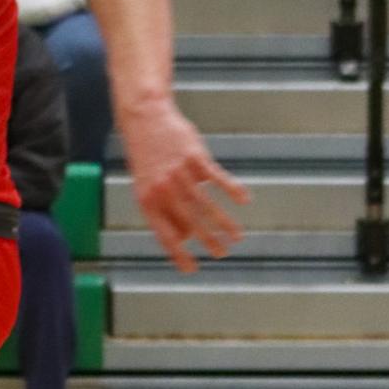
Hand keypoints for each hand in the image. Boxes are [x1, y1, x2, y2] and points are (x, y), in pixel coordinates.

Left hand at [120, 98, 249, 273]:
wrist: (144, 119)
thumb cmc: (148, 158)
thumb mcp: (146, 185)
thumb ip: (163, 210)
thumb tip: (186, 235)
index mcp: (147, 201)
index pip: (164, 234)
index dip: (178, 254)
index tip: (191, 270)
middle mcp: (162, 190)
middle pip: (190, 222)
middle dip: (209, 240)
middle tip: (223, 254)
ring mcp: (179, 173)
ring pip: (206, 204)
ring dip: (224, 222)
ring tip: (237, 236)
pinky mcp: (194, 157)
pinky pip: (216, 178)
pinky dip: (232, 189)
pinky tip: (244, 199)